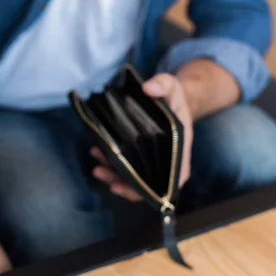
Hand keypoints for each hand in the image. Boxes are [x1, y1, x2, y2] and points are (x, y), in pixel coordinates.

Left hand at [92, 73, 193, 200]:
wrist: (170, 99)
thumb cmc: (174, 98)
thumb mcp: (173, 87)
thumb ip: (164, 84)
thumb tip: (150, 87)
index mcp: (179, 155)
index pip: (166, 183)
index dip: (146, 190)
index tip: (124, 185)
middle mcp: (165, 164)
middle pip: (143, 186)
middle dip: (121, 182)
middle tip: (100, 171)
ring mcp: (150, 163)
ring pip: (131, 179)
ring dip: (111, 174)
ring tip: (96, 162)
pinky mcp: (138, 157)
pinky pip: (124, 167)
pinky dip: (109, 164)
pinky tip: (96, 152)